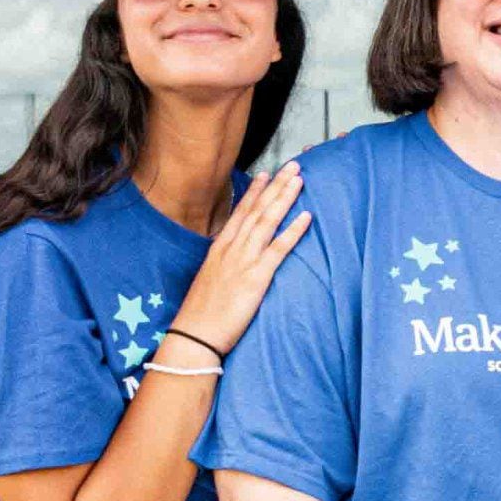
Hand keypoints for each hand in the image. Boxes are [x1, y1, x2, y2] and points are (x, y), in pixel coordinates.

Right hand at [164, 161, 311, 360]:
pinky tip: (306, 216)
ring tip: (300, 179)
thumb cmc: (201, 314)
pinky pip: (278, 249)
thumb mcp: (210, 280)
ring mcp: (243, 261)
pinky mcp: (255, 277)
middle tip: (292, 166)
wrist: (194, 334)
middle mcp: (231, 249)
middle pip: (256, 210)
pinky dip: (293, 231)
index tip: (266, 174)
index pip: (239, 213)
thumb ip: (223, 265)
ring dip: (285, 198)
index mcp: (219, 248)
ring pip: (267, 221)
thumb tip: (234, 259)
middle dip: (276, 186)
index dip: (254, 192)